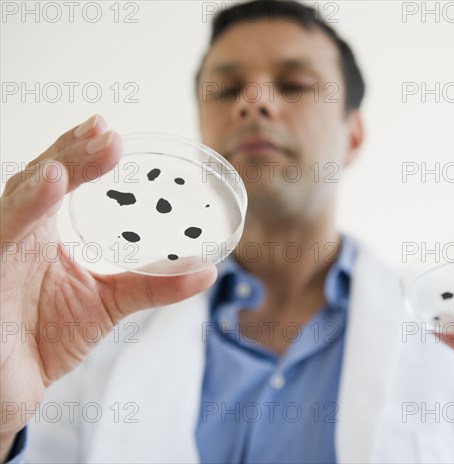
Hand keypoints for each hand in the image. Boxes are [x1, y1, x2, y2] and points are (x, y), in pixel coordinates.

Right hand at [0, 115, 216, 459]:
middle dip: (72, 152)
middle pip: (39, 179)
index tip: (109, 132)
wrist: (11, 388)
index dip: (80, 152)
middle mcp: (16, 234)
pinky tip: (51, 184)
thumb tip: (207, 271)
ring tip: (88, 152)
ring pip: (17, 200)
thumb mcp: (109, 303)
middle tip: (106, 134)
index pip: (59, 180)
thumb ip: (154, 285)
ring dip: (51, 173)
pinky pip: (1, 235)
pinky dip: (23, 209)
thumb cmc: (47, 337)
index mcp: (42, 232)